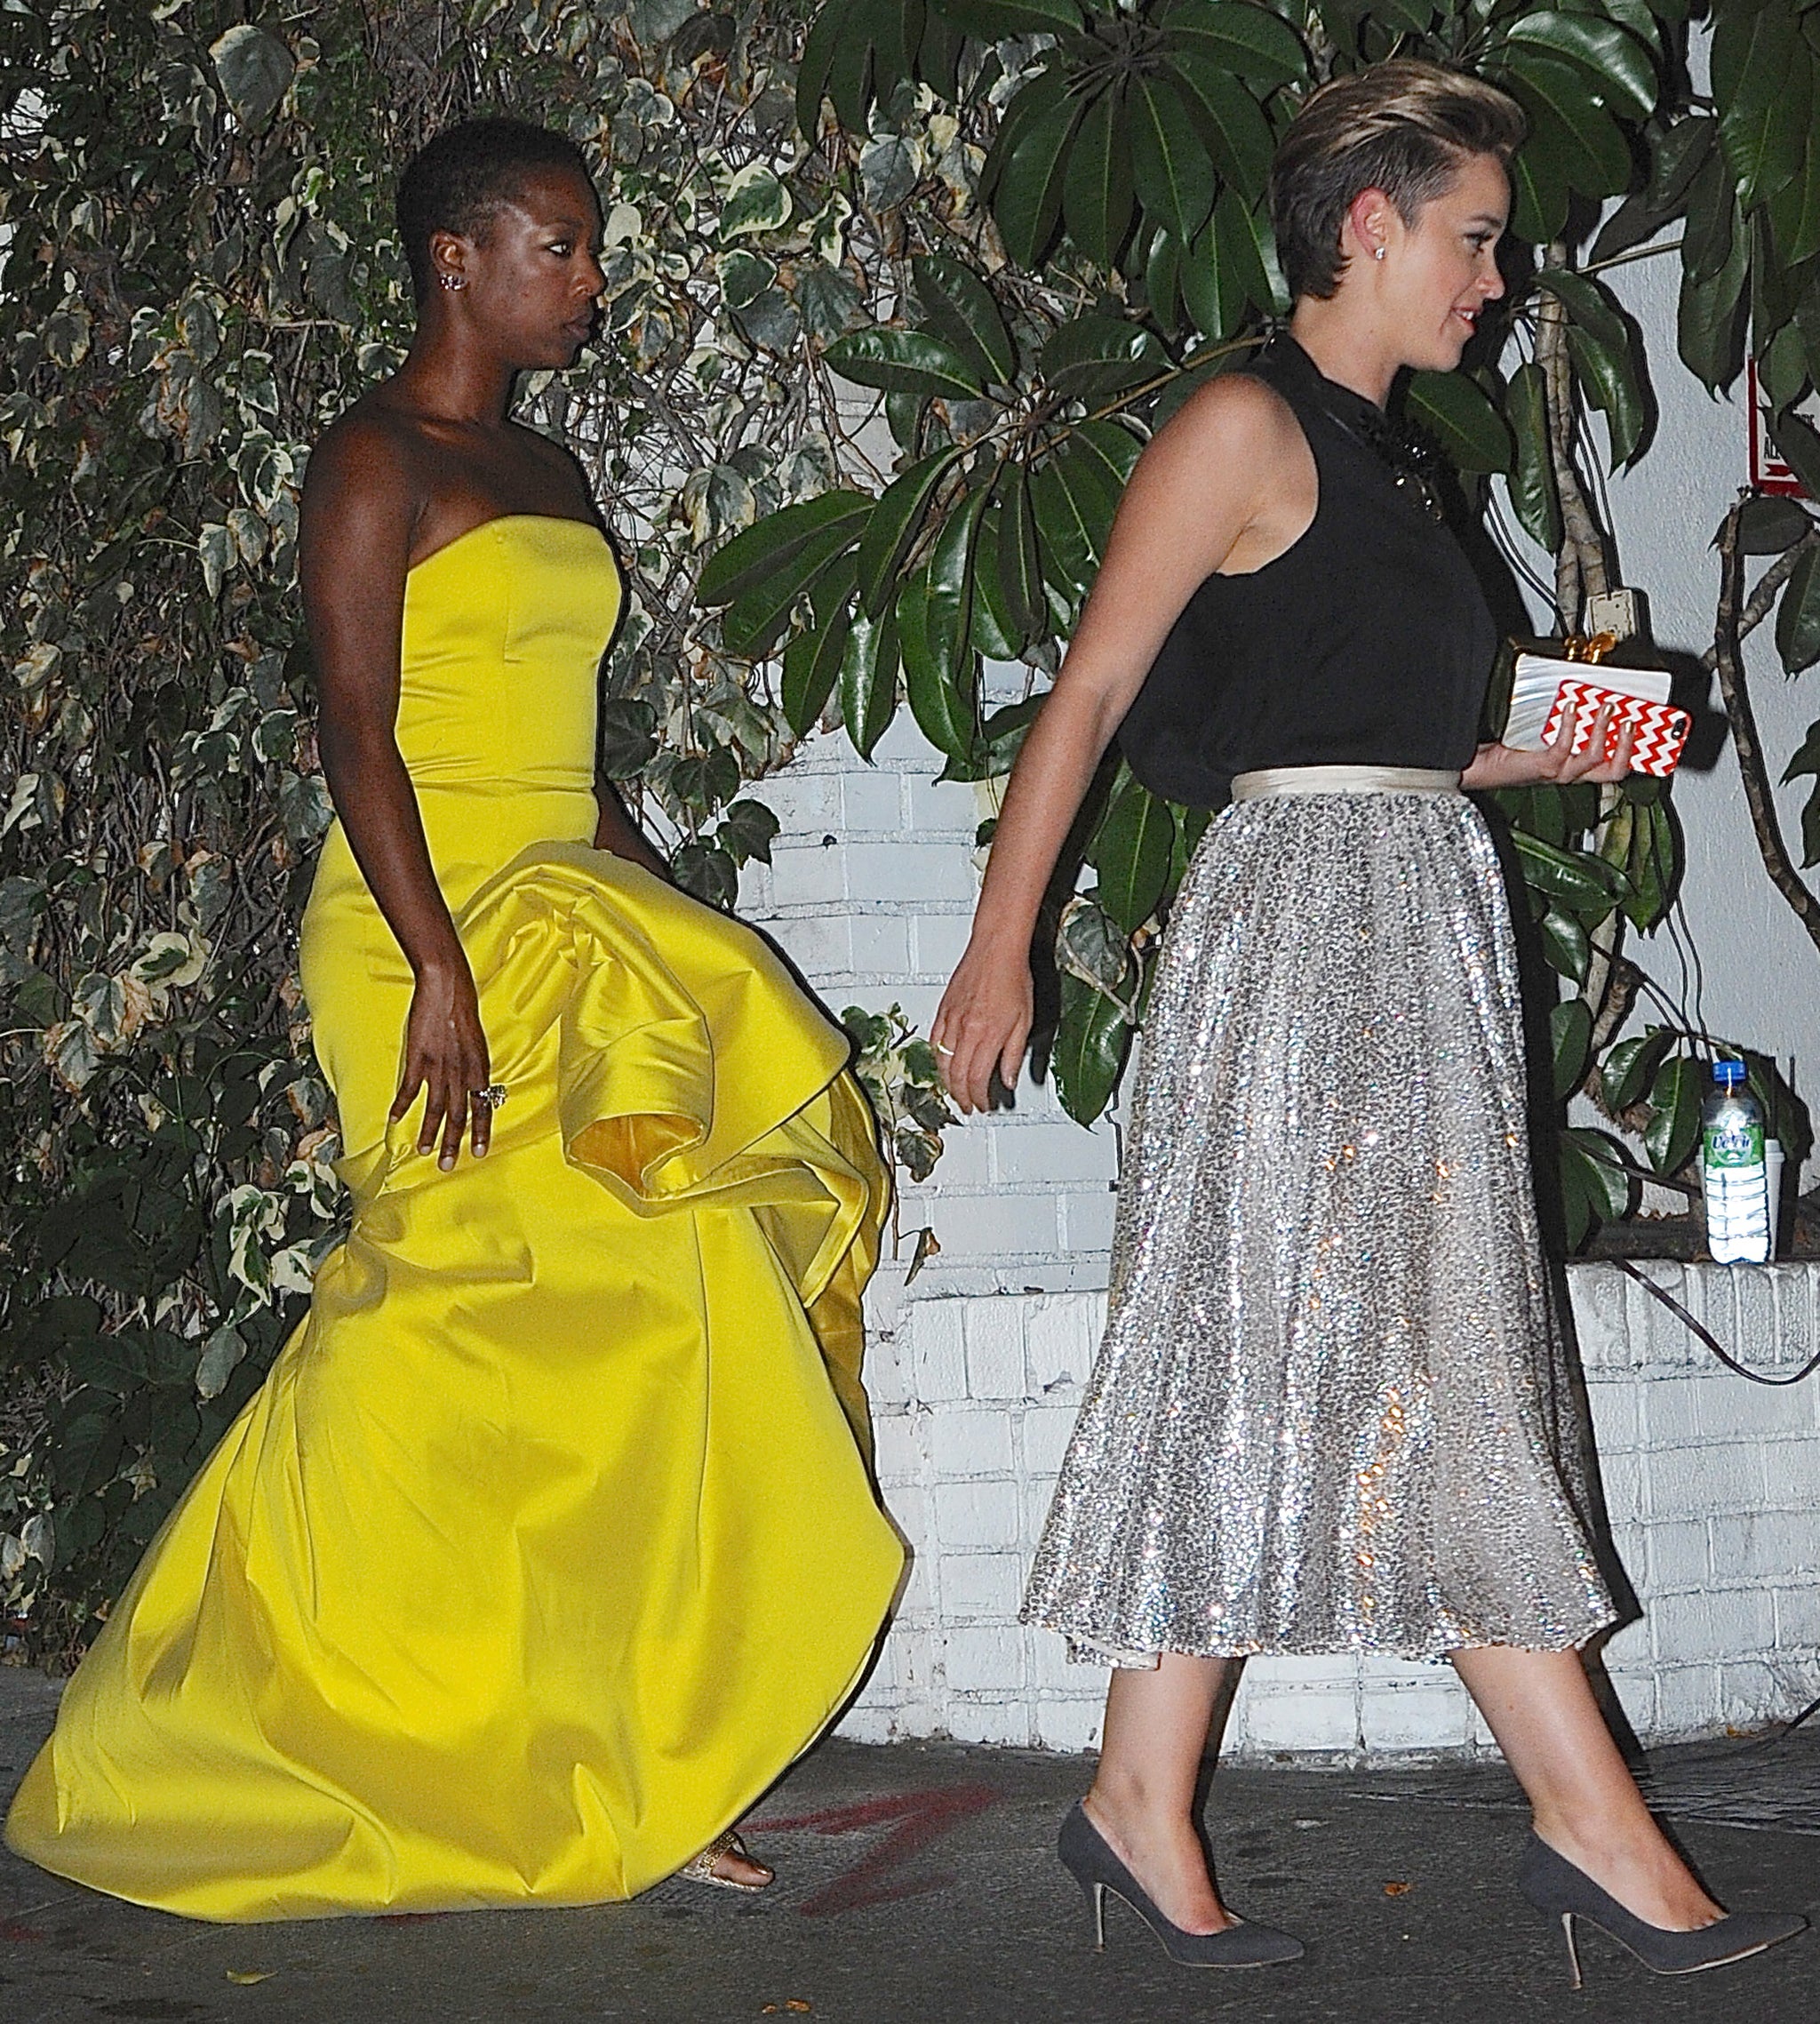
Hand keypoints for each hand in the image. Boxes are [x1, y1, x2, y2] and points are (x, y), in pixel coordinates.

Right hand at [392, 957, 492, 1168]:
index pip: (483, 1107)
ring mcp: (440, 1065)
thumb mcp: (477, 1042)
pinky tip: (395, 1119)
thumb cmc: (464, 1010)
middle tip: (448, 1166)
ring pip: (435, 1107)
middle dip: (453, 1143)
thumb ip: (475, 1068)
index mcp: (480, 1067)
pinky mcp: (419, 1056)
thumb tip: (475, 1089)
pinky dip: (402, 1104)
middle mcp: (462, 1071)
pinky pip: (409, 1088)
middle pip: (458, 1114)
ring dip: (429, 1132)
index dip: (481, 1131)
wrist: (448, 986)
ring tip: (425, 1151)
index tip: (479, 1153)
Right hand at [931, 937, 1032, 1114]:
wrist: (996, 949)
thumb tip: (1007, 1079)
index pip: (977, 1079)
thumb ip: (1013, 1054)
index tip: (983, 1105)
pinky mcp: (943, 1010)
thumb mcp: (1024, 1021)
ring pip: (942, 1061)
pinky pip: (934, 1041)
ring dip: (948, 1081)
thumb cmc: (1013, 978)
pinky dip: (937, 1057)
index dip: (978, 1098)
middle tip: (968, 1105)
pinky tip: (942, 1063)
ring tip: (955, 1090)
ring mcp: (951, 1021)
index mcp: (988, 1036)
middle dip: (961, 1096)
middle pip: (956, 1076)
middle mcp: (966, 1031)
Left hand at [1462, 703, 1636, 789]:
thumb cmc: (1514, 749)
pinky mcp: (1542, 767)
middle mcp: (1573, 774)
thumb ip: (1573, 720)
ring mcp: (1559, 772)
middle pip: (1616, 770)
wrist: (1481, 766)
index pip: (1620, 765)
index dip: (1641, 750)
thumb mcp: (1551, 732)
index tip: (1658, 731)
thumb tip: (1592, 693)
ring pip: (1594, 758)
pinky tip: (1572, 707)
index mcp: (1579, 767)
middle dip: (1631, 744)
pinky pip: (1564, 748)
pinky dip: (1571, 725)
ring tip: (1607, 706)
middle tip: (1637, 718)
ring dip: (1604, 731)